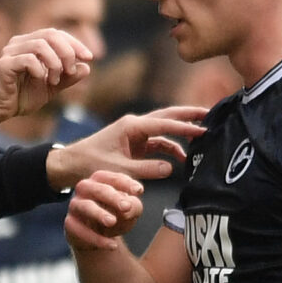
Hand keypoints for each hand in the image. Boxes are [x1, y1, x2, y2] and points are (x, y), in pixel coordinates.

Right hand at [0, 29, 92, 129]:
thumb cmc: (22, 96)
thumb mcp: (51, 88)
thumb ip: (68, 78)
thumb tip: (87, 67)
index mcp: (31, 43)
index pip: (57, 34)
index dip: (75, 43)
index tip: (89, 58)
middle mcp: (20, 42)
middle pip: (51, 34)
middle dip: (67, 51)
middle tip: (71, 70)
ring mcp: (11, 51)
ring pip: (40, 45)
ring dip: (54, 62)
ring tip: (54, 80)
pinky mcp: (4, 64)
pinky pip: (28, 59)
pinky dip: (40, 69)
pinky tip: (41, 80)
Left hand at [45, 105, 205, 192]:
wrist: (72, 165)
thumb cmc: (91, 165)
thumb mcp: (119, 169)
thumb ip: (146, 169)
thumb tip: (171, 168)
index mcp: (131, 126)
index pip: (164, 123)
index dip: (185, 126)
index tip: (203, 128)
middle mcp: (135, 125)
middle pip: (167, 116)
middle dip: (188, 114)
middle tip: (210, 113)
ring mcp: (136, 134)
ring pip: (164, 129)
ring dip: (181, 133)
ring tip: (202, 137)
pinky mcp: (135, 144)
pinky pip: (157, 143)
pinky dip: (170, 148)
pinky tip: (182, 158)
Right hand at [64, 170, 144, 252]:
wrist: (99, 237)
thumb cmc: (117, 215)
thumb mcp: (130, 211)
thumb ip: (134, 207)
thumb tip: (127, 209)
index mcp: (101, 180)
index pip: (112, 178)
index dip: (125, 183)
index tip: (139, 191)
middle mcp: (85, 189)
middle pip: (97, 189)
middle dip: (112, 197)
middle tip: (126, 207)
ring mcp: (76, 206)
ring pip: (85, 206)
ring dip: (99, 213)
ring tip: (112, 222)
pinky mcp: (70, 224)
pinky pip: (80, 230)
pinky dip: (96, 239)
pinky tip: (112, 245)